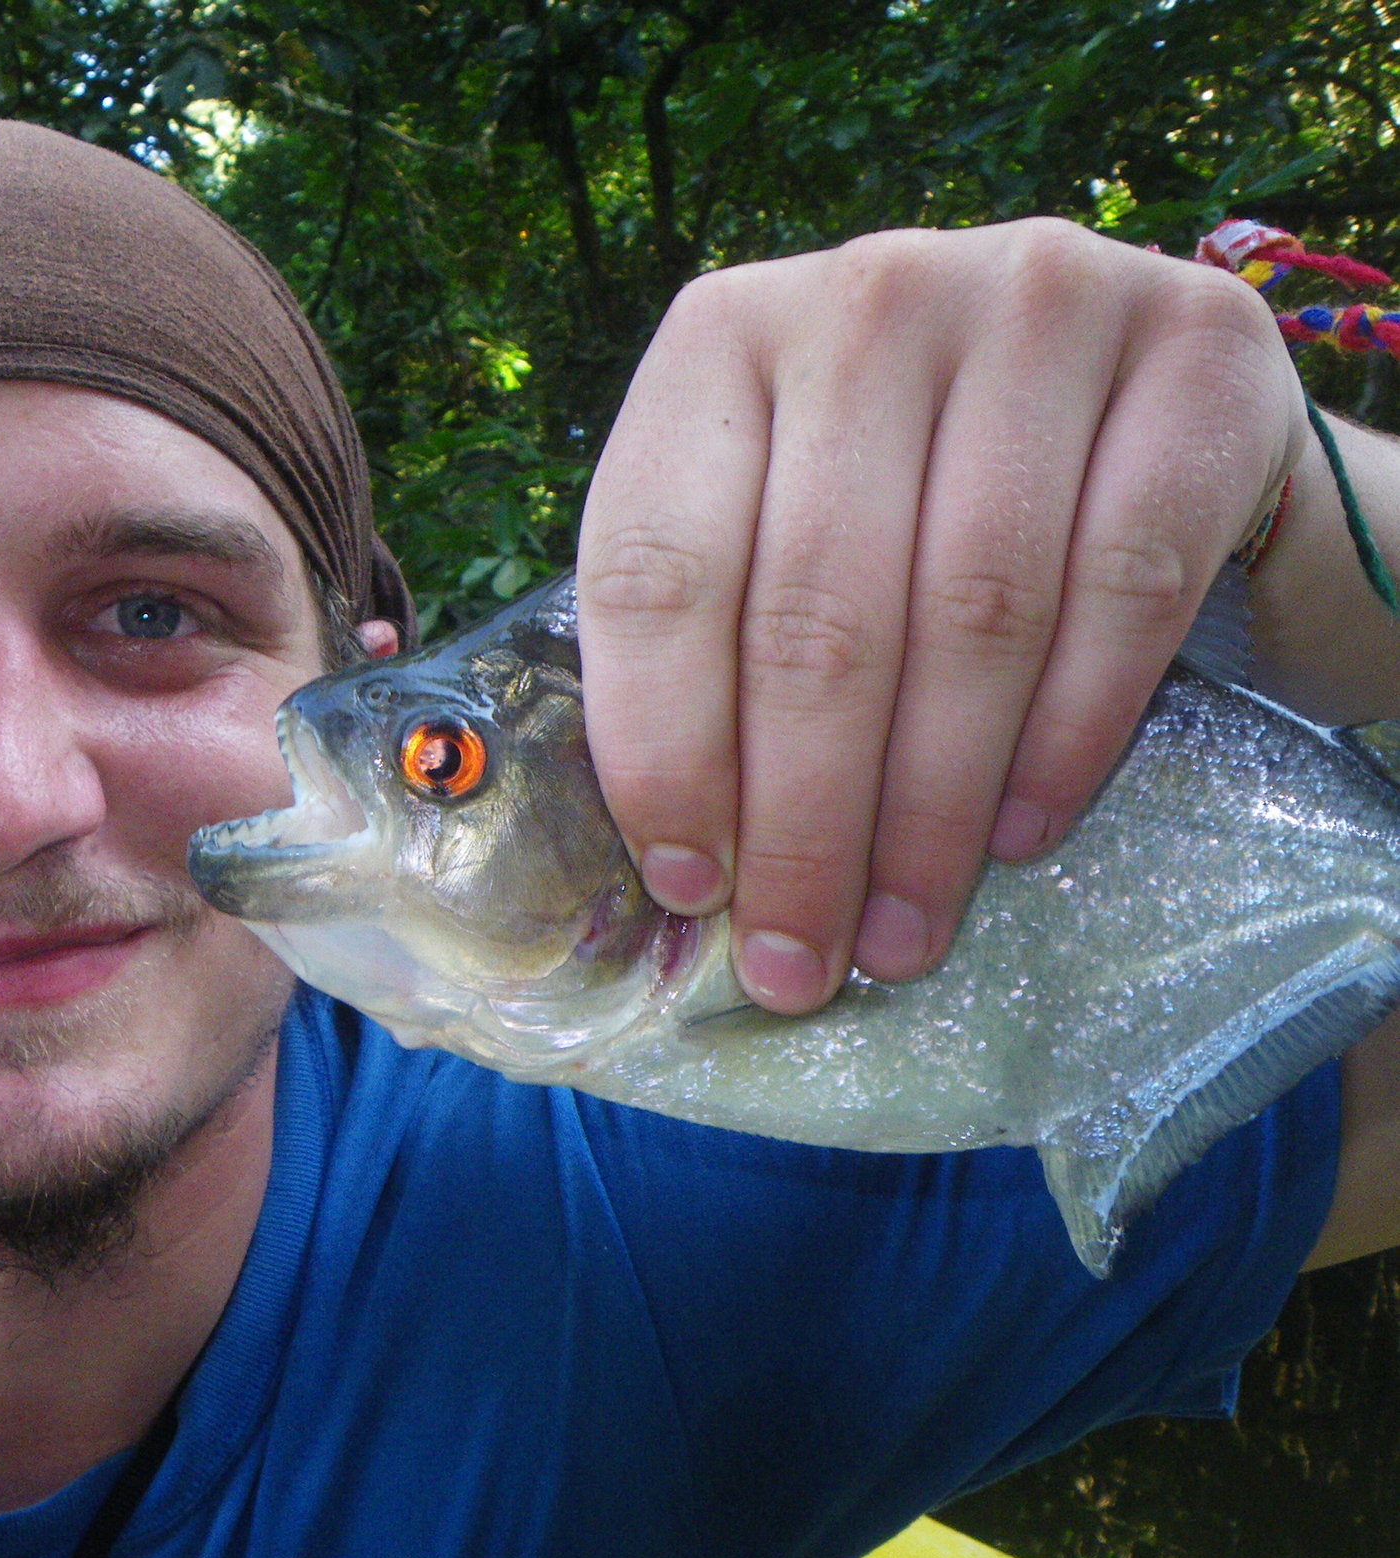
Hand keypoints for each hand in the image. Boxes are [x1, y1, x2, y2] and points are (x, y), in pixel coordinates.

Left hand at [575, 218, 1308, 1012]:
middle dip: (803, 822)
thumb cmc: (917, 510)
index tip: (688, 887)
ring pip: (969, 611)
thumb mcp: (779, 541)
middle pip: (814, 611)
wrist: (1150, 422)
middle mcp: (870, 293)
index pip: (657, 568)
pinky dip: (1063, 736)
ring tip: (901, 933)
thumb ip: (719, 658)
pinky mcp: (1203, 345)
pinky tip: (1019, 835)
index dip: (664, 749)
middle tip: (798, 962)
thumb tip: (691, 878)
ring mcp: (1042, 296)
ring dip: (928, 810)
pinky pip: (1123, 583)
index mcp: (720, 339)